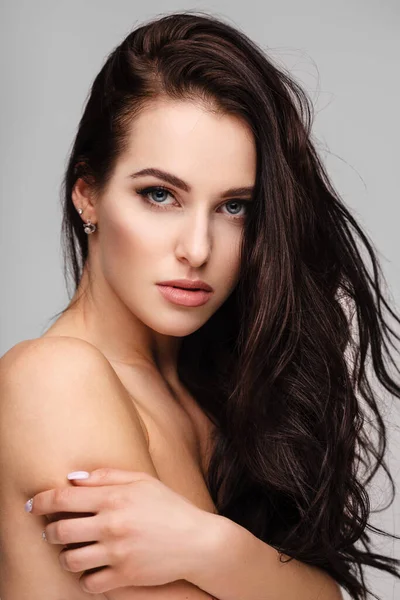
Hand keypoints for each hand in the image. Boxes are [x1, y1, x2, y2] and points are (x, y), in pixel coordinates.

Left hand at [27, 468, 218, 593]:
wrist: (197, 541)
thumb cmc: (169, 506)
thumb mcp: (142, 481)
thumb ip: (107, 476)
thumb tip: (73, 478)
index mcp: (114, 497)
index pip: (64, 498)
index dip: (41, 501)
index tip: (33, 504)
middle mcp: (111, 525)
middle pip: (59, 531)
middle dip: (51, 530)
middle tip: (54, 529)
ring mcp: (117, 553)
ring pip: (69, 560)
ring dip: (66, 555)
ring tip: (72, 550)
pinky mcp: (124, 576)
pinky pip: (88, 583)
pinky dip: (85, 577)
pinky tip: (92, 568)